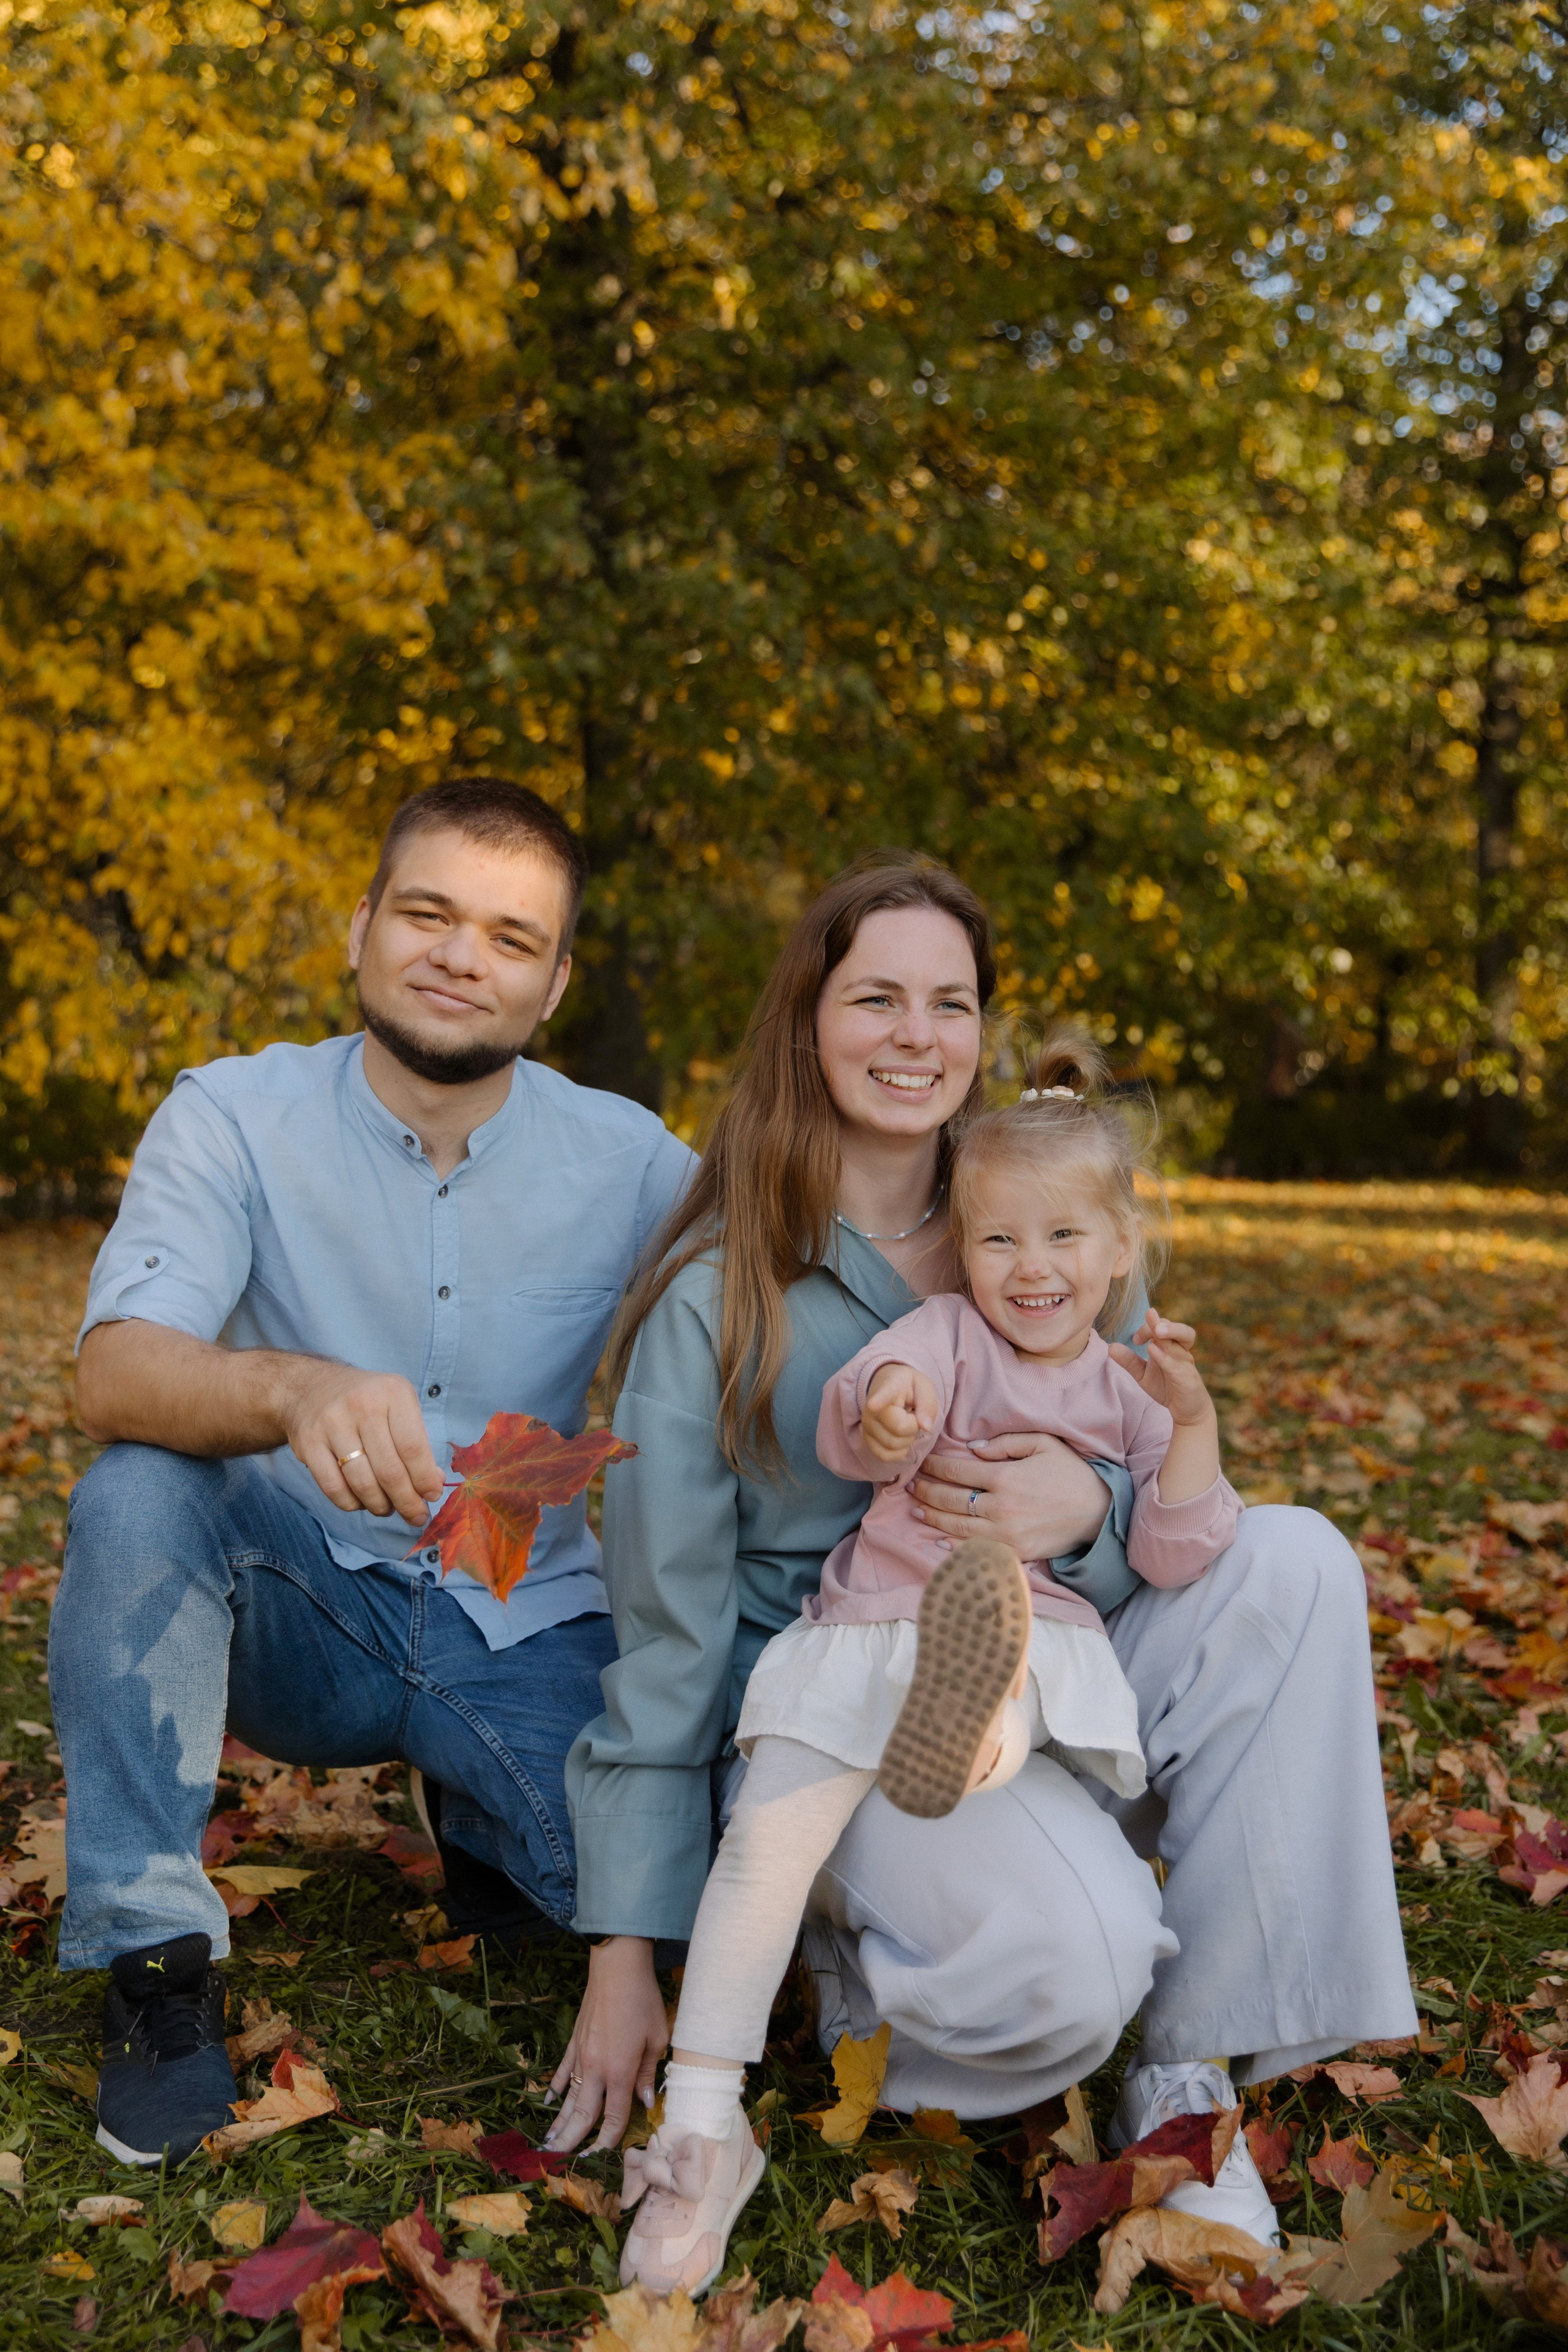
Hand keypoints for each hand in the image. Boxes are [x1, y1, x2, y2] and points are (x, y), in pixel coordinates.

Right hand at [280, 1361, 444, 1524]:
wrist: (310, 1387)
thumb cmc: (365, 1400)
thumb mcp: (397, 1406)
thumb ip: (417, 1442)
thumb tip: (433, 1485)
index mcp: (393, 1393)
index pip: (413, 1447)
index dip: (425, 1479)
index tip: (432, 1496)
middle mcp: (362, 1405)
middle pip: (389, 1470)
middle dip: (407, 1502)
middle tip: (415, 1516)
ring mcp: (332, 1424)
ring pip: (362, 1483)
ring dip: (380, 1505)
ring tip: (388, 1509)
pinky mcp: (308, 1443)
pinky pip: (334, 1487)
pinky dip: (351, 1504)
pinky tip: (361, 1503)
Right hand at [546, 1937, 668, 2152]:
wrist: (617, 1967)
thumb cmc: (643, 2000)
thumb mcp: (658, 2037)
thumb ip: (648, 2073)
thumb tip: (644, 2102)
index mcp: (621, 2072)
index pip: (612, 2118)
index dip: (606, 2141)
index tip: (599, 2157)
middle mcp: (597, 2069)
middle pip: (583, 2115)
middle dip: (571, 2142)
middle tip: (558, 2163)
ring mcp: (581, 2055)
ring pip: (568, 2098)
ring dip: (558, 2122)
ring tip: (548, 2143)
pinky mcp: (574, 2041)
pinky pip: (562, 2071)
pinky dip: (554, 2088)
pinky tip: (548, 2101)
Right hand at [862, 1363, 940, 1462]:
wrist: (888, 1387)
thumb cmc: (909, 1388)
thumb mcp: (924, 1388)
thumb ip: (927, 1404)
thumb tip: (925, 1427)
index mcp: (889, 1388)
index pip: (883, 1394)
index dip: (878, 1400)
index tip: (872, 1404)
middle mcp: (871, 1407)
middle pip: (899, 1429)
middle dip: (914, 1426)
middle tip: (912, 1416)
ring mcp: (866, 1425)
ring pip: (893, 1445)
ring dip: (907, 1439)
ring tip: (905, 1425)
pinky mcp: (866, 1439)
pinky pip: (885, 1455)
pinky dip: (898, 1452)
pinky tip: (900, 1438)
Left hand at [910, 1430, 1111, 1556]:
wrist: (1098, 1512)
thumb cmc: (1070, 1473)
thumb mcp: (1043, 1444)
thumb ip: (1005, 1442)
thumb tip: (971, 1447)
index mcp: (1005, 1476)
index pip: (957, 1471)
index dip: (935, 1466)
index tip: (922, 1463)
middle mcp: (1000, 1506)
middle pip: (950, 1500)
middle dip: (926, 1491)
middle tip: (910, 1486)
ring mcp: (1005, 1533)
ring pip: (956, 1527)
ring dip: (932, 1518)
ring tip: (916, 1510)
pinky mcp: (1014, 1553)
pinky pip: (975, 1550)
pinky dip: (953, 1546)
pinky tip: (938, 1539)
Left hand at [1109, 1313, 1214, 1426]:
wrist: (1187, 1411)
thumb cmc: (1166, 1386)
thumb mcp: (1143, 1374)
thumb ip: (1129, 1360)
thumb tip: (1111, 1346)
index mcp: (1171, 1346)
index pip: (1162, 1327)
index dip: (1148, 1327)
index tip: (1135, 1339)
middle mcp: (1181, 1351)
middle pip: (1178, 1328)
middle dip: (1163, 1322)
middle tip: (1150, 1314)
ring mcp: (1186, 1364)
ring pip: (1184, 1341)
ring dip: (1171, 1332)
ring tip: (1157, 1330)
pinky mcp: (1189, 1379)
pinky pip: (1178, 1366)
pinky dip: (1166, 1357)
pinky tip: (1153, 1351)